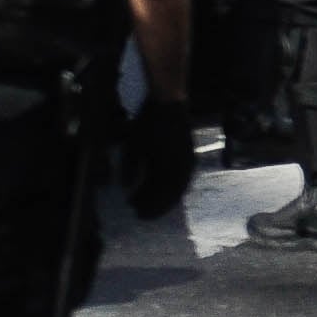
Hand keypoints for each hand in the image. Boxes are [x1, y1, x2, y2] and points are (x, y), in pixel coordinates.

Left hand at [122, 95, 196, 217]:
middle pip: (168, 195)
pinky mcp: (190, 157)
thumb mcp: (133, 146)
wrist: (168, 103)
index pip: (157, 194)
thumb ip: (129, 169)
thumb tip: (126, 188)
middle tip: (139, 212)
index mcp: (166, 166)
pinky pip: (184, 180)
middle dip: (154, 205)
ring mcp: (187, 163)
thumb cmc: (148, 123)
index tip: (133, 210)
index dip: (145, 204)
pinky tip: (164, 192)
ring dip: (164, 200)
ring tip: (150, 205)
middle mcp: (180, 168)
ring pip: (178, 190)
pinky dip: (174, 190)